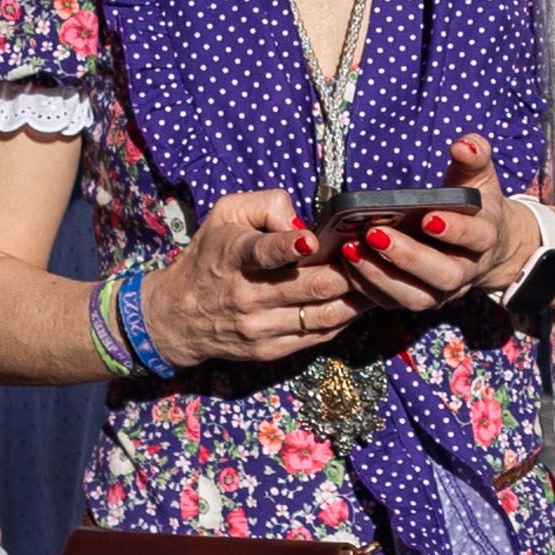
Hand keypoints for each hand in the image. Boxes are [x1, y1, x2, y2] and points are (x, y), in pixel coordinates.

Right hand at [142, 189, 367, 367]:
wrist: (176, 316)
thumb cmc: (210, 255)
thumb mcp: (225, 214)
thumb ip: (265, 204)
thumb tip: (301, 220)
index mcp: (235, 257)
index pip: (263, 253)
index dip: (289, 245)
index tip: (311, 239)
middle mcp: (248, 295)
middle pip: (311, 286)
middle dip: (348, 271)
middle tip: (372, 255)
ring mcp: (260, 327)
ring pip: (323, 314)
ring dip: (357, 298)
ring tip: (377, 278)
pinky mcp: (269, 350)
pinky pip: (318, 335)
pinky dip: (344, 318)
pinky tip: (359, 302)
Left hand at [327, 135, 535, 315]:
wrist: (486, 246)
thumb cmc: (474, 205)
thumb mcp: (478, 178)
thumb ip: (474, 157)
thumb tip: (463, 144)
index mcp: (485, 237)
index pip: (476, 237)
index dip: (455, 230)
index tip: (428, 216)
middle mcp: (466, 270)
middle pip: (444, 274)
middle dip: (409, 257)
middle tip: (375, 232)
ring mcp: (442, 291)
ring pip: (416, 296)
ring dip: (382, 276)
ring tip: (352, 249)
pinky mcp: (418, 298)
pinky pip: (392, 301)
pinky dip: (368, 286)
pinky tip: (348, 261)